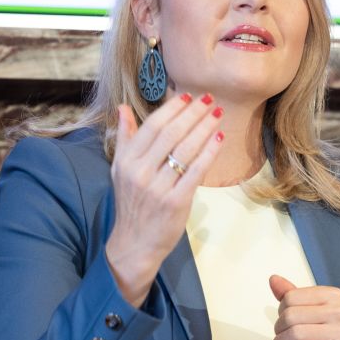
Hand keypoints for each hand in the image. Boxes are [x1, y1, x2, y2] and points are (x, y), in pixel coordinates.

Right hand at [105, 95, 223, 306]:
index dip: (172, 108)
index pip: (152, 126)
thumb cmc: (131, 204)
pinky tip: (219, 138)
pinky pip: (196, 171)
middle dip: (192, 113)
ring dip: (204, 128)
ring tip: (218, 114)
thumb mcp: (120, 170)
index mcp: (126, 161)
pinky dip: (209, 152)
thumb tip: (122, 109)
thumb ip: (125, 138)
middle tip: (210, 99)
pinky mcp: (176, 202)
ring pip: (186, 150)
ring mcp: (158, 188)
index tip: (188, 95)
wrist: (134, 243)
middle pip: (171, 134)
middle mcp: (140, 172)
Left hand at [268, 274, 339, 339]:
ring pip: (294, 334)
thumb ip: (294, 295)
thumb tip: (274, 280)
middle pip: (290, 316)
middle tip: (280, 335)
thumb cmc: (332, 333)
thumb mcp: (316, 309)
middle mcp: (339, 311)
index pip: (292, 297)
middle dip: (279, 329)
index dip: (281, 310)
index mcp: (333, 296)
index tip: (283, 318)